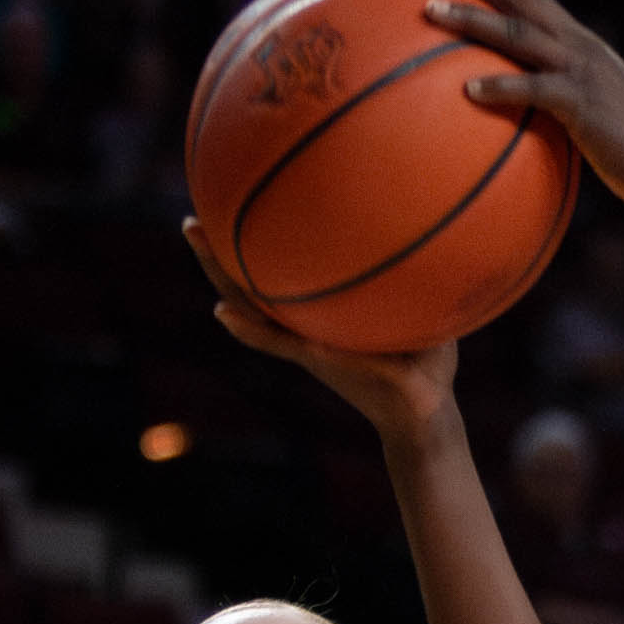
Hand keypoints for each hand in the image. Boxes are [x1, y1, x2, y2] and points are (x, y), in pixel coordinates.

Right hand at [183, 217, 459, 438]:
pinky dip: (252, 331)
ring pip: (254, 311)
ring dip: (222, 279)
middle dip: (221, 256)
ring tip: (196, 243)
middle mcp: (307, 328)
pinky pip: (281, 344)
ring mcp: (310, 346)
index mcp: (323, 315)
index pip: (285, 275)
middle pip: (254, 288)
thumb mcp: (419, 309)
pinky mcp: (323, 364)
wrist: (428, 414)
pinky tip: (222, 313)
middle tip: (190, 222)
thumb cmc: (425, 359)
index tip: (234, 209)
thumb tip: (433, 224)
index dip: (260, 247)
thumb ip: (419, 276)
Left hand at [426, 0, 623, 204]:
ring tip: (431, 9)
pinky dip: (500, 87)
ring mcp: (580, 70)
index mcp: (582, 44)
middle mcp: (579, 46)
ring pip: (517, 33)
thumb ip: (565, 98)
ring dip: (472, 18)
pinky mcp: (581, 102)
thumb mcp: (595, 109)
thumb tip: (533, 110)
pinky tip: (467, 90)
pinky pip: (533, 89)